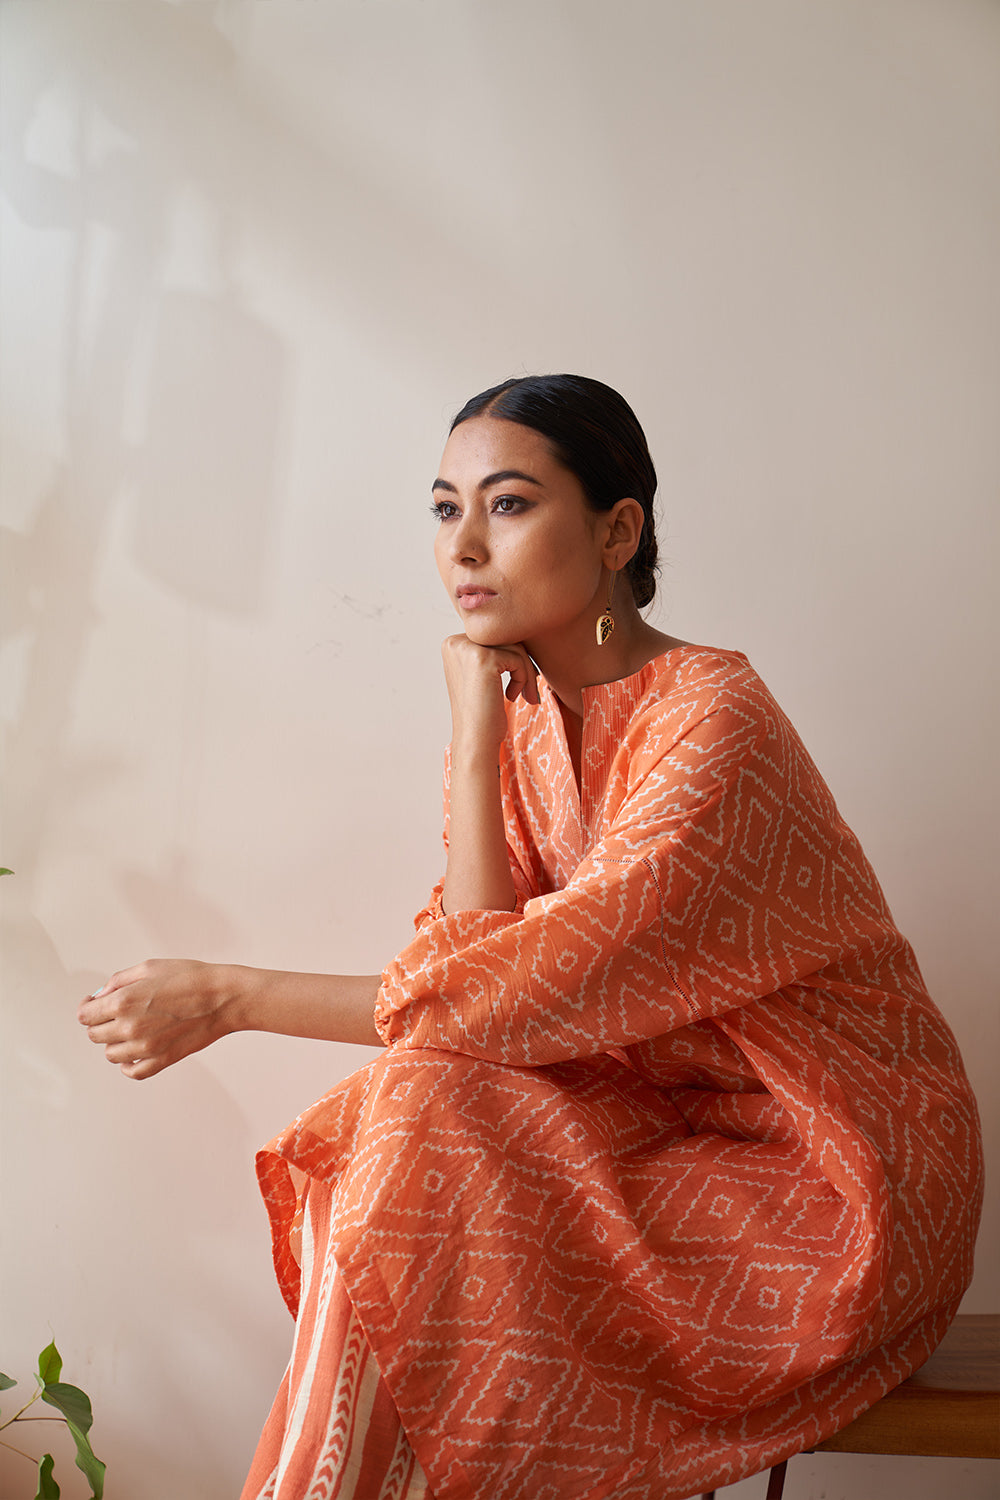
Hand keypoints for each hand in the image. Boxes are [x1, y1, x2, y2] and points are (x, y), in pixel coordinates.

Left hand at [77, 959, 236, 1079]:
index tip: (93, 1005)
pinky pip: (133, 1072)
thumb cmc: (191, 978)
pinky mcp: (162, 1060)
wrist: (222, 997)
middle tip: (112, 1014)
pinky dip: (127, 1066)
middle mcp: (130, 1027)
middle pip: (95, 1035)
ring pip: (111, 1054)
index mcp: (123, 1002)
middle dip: (99, 1023)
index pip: (86, 1016)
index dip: (87, 1008)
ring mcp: (145, 1048)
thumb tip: (102, 994)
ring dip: (114, 1042)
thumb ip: (119, 981)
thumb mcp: (149, 967)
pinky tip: (132, 1055)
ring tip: (128, 1030)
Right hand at [441, 634, 538, 757]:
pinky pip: (518, 658)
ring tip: (524, 695)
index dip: (511, 658)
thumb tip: (521, 627)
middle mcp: (455, 642)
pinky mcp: (483, 659)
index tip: (517, 682)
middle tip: (527, 690)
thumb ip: (492, 650)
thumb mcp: (482, 675)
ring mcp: (468, 649)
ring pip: (515, 647)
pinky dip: (524, 678)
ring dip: (526, 672)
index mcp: (453, 644)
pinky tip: (514, 697)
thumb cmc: (483, 712)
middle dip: (522, 664)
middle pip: (505, 637)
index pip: (495, 636)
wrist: (475, 740)